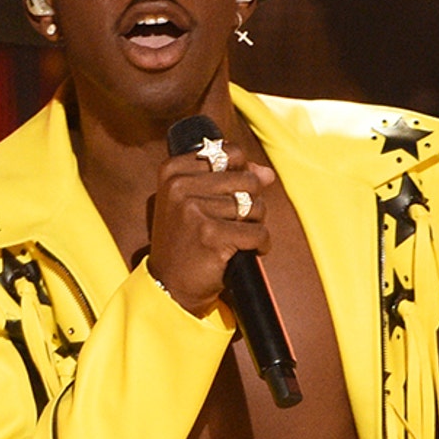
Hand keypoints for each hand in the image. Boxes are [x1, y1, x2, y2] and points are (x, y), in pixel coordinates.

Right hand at [147, 140, 274, 315]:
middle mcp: (180, 186)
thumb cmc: (187, 240)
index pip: (230, 153)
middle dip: (251, 202)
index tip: (230, 195)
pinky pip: (258, 232)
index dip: (241, 174)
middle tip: (234, 222)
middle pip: (247, 180)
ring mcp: (193, 210)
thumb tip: (267, 174)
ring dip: (255, 225)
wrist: (171, 285)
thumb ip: (232, 178)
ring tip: (236, 237)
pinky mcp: (210, 235)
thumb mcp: (197, 200)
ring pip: (255, 206)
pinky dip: (260, 244)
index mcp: (173, 170)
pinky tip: (246, 251)